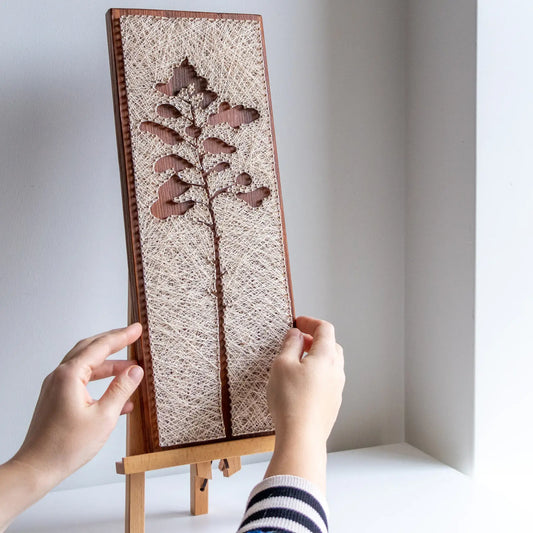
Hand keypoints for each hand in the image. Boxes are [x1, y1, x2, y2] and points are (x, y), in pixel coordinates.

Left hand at [0, 323, 143, 530]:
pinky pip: (83, 382)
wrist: (37, 468)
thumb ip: (121, 389)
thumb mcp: (104, 416)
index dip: (121, 337)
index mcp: (70, 375)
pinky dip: (100, 383)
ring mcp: (57, 387)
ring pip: (87, 366)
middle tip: (132, 337)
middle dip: (113, 343)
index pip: (100, 347)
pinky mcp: (57, 399)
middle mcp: (60, 376)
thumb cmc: (65, 446)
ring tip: (131, 370)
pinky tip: (118, 396)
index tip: (136, 330)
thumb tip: (135, 371)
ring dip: (109, 366)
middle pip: (90, 350)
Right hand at [265, 316, 344, 491]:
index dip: (310, 322)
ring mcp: (336, 389)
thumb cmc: (291, 401)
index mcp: (326, 356)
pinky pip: (327, 381)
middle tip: (297, 341)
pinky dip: (316, 374)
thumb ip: (290, 345)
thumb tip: (295, 335)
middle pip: (331, 345)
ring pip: (330, 365)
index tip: (298, 322)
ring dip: (315, 358)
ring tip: (296, 363)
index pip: (325, 329)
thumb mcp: (282, 365)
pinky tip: (300, 384)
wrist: (302, 438)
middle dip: (314, 339)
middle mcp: (336, 371)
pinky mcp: (332, 404)